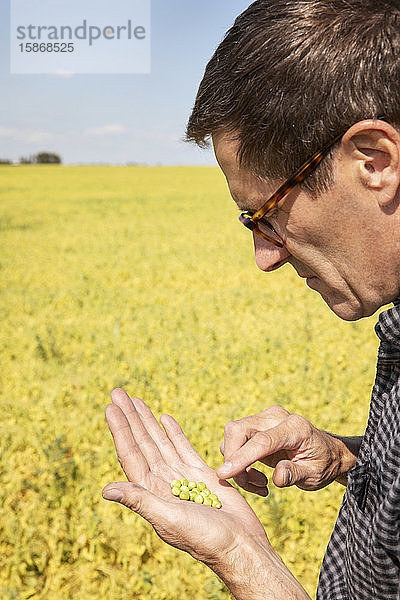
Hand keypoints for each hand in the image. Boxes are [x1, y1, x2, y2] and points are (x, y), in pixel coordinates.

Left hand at [102, 388, 269, 567]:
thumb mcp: (169, 519)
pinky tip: (164, 418)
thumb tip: (106, 490)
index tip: (111, 407)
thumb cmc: (205, 539)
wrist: (240, 546)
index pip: (130, 454)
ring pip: (159, 441)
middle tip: (118, 392)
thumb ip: (140, 501)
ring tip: (136, 400)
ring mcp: (181, 476)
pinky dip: (173, 432)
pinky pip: (183, 448)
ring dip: (147, 421)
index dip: (120, 430)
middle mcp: (162, 482)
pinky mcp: (201, 474)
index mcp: (151, 491)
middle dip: (130, 417)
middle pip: (142, 442)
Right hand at [217, 406, 346, 492]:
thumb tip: (277, 477)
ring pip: (233, 436)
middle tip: (246, 484)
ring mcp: (264, 419)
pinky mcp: (257, 426)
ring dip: (238, 464)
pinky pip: (237, 442)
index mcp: (294, 427)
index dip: (241, 457)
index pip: (261, 440)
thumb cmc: (322, 464)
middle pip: (238, 430)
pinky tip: (257, 478)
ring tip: (260, 484)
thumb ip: (295, 474)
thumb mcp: (314, 475)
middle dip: (233, 459)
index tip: (224, 474)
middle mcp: (275, 417)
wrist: (326, 453)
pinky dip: (240, 462)